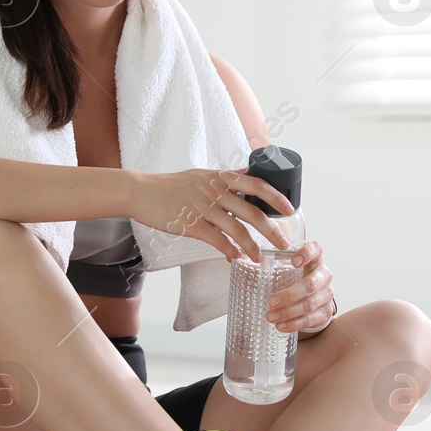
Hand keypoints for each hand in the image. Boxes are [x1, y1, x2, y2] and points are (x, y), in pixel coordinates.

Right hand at [129, 168, 295, 262]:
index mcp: (220, 178)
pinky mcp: (190, 224)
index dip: (275, 197)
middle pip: (252, 212)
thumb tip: (248, 172)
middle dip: (272, 230)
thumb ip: (226, 176)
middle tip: (284, 243)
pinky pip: (216, 240)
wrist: (140, 192)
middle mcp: (215, 191)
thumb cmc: (170, 185)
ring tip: (260, 258)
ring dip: (252, 247)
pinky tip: (235, 258)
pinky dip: (228, 251)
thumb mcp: (201, 173)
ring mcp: (203, 208)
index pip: (256, 184)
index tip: (290, 209)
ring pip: (236, 230)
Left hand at [268, 240, 334, 334]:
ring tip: (270, 317)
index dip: (307, 254)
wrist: (312, 298)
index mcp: (315, 258)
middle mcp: (324, 275)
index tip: (294, 261)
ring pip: (309, 304)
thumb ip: (269, 262)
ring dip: (288, 312)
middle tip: (270, 301)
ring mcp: (327, 294)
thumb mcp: (286, 268)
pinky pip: (311, 320)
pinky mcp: (326, 312)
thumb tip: (235, 258)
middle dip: (289, 294)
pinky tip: (281, 326)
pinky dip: (294, 324)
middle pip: (310, 284)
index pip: (316, 250)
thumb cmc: (294, 278)